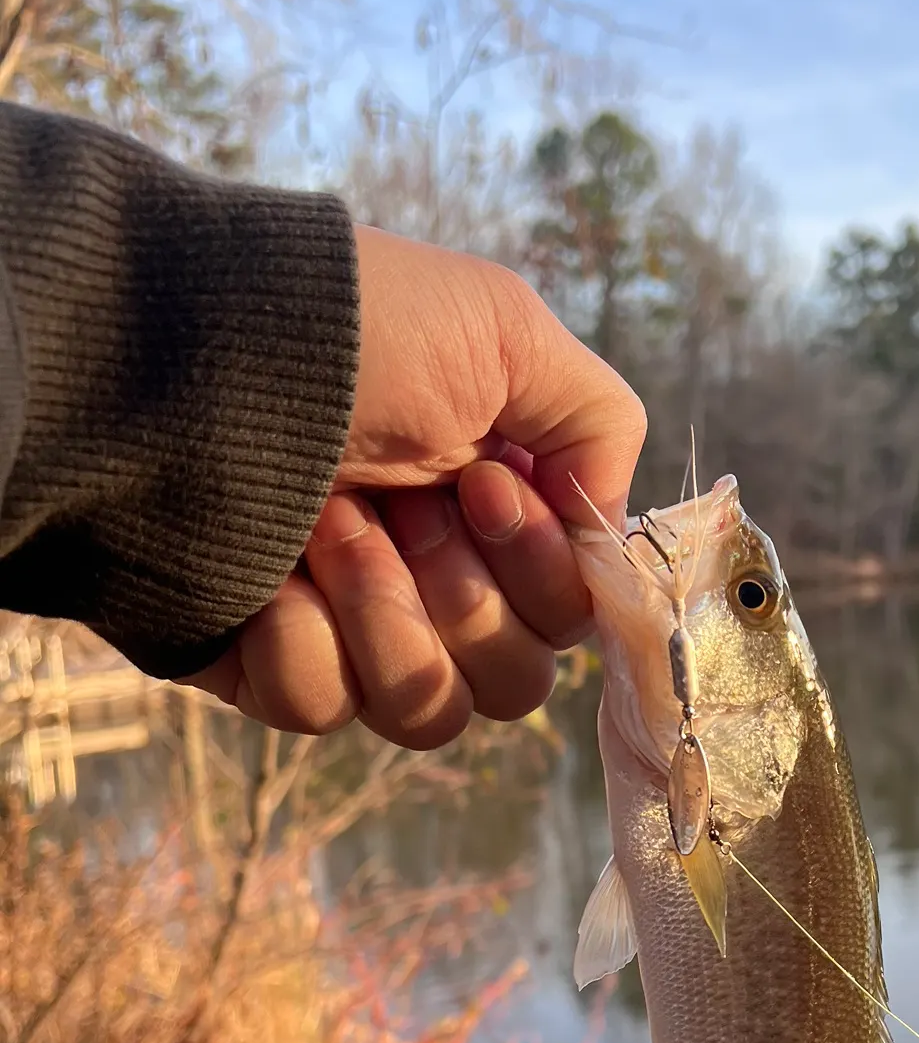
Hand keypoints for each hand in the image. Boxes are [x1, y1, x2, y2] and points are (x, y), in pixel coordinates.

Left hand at [183, 225, 645, 747]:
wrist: (190, 343)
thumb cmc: (359, 329)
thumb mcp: (510, 331)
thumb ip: (601, 423)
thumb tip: (604, 525)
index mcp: (501, 515)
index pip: (571, 615)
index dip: (545, 573)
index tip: (485, 483)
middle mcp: (440, 581)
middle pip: (515, 683)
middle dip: (466, 594)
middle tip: (408, 501)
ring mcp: (355, 628)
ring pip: (429, 712)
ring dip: (389, 615)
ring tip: (331, 522)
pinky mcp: (271, 660)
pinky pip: (320, 710)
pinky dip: (303, 641)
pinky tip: (274, 571)